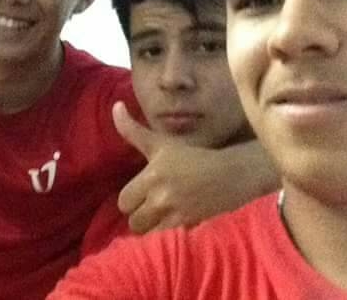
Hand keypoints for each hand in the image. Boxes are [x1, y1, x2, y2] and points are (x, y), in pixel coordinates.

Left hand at [114, 101, 277, 233]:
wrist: (231, 173)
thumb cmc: (192, 156)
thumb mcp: (161, 142)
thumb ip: (132, 130)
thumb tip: (115, 106)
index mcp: (152, 175)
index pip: (124, 201)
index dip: (131, 199)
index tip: (142, 193)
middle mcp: (161, 196)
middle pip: (133, 221)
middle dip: (140, 215)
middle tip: (151, 206)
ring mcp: (176, 214)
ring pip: (148, 233)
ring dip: (152, 226)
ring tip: (161, 217)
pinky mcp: (190, 226)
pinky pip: (166, 239)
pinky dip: (167, 234)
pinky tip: (174, 224)